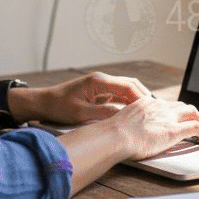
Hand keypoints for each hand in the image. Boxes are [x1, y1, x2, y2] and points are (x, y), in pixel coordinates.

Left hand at [25, 72, 153, 124]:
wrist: (43, 103)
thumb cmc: (58, 106)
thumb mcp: (81, 114)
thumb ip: (104, 114)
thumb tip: (124, 118)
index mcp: (99, 81)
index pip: (127, 85)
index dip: (141, 97)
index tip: (151, 108)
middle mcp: (102, 80)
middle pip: (130, 85)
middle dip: (143, 97)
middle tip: (155, 111)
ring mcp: (101, 86)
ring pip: (125, 90)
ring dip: (136, 100)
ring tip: (148, 114)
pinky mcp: (99, 93)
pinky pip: (118, 96)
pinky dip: (127, 103)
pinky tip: (133, 114)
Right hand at [93, 95, 198, 161]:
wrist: (117, 135)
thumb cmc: (115, 134)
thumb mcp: (123, 122)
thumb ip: (131, 123)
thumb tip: (129, 132)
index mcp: (147, 103)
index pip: (166, 104)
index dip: (174, 111)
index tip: (175, 117)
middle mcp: (160, 107)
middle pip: (181, 105)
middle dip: (190, 113)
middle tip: (195, 121)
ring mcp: (168, 117)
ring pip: (192, 112)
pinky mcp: (174, 130)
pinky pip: (195, 127)